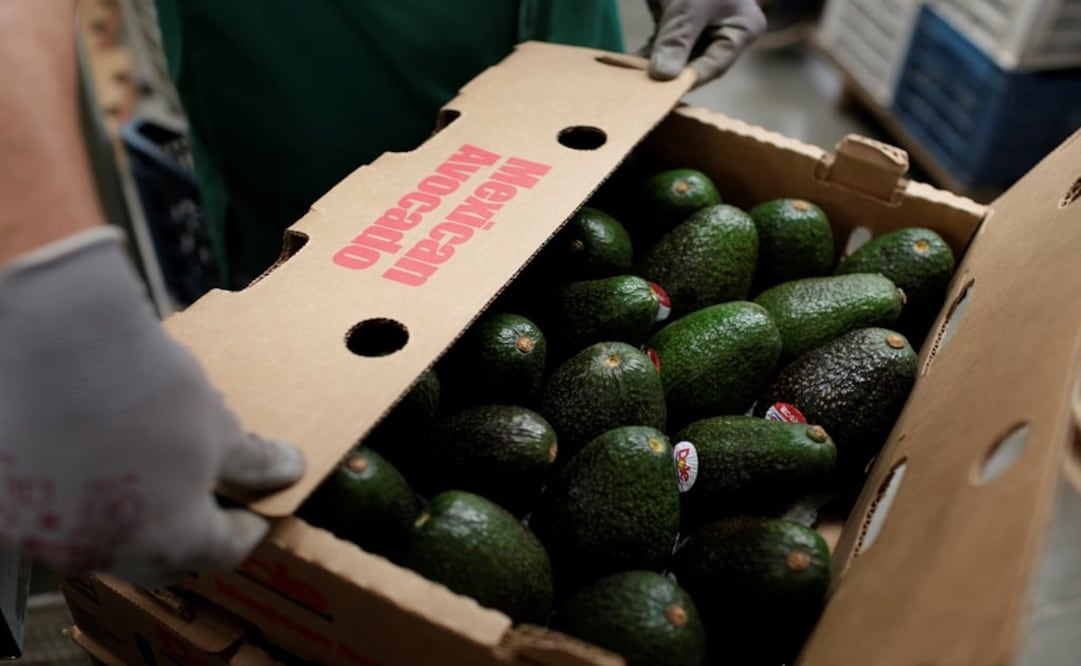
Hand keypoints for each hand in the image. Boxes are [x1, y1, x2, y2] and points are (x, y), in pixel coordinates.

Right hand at [0, 228, 304, 586]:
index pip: (222, 550)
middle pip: (162, 560)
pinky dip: (87, 506)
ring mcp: (50, 536)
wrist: (56, 336)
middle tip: (210, 504)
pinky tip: (101, 470)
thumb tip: (289, 469)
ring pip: (107, 545)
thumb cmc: (146, 383)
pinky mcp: (10, 509)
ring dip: (137, 524)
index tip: (255, 513)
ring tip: (156, 486)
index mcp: (170, 539)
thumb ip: (252, 461)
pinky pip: (59, 521)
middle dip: (192, 535)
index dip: (246, 529)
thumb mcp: (216, 423)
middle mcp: (106, 553)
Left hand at [640, 0, 766, 87]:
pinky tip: (624, 68)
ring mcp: (700, 28)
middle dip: (667, 78)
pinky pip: (661, 45)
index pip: (714, 65)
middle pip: (694, 63)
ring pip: (675, 56)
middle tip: (641, 95)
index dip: (689, 80)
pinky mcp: (677, 23)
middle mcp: (723, 31)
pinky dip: (644, 56)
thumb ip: (677, 38)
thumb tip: (662, 76)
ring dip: (651, 70)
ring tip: (628, 84)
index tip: (664, 96)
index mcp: (741, 28)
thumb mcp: (689, 4)